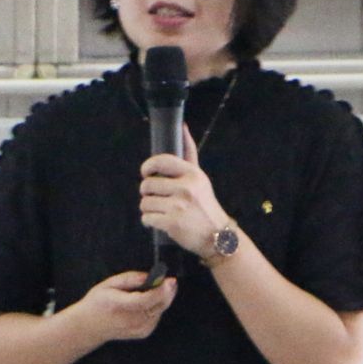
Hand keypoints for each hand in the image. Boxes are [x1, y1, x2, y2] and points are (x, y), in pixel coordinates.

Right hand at [75, 270, 176, 342]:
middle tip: (170, 280)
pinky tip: (149, 301)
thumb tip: (150, 276)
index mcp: (120, 306)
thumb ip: (131, 278)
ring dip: (163, 298)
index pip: (146, 300)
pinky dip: (157, 307)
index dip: (161, 289)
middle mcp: (132, 320)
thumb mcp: (109, 284)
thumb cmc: (98, 302)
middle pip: (159, 305)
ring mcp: (139, 329)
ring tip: (157, 288)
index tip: (169, 279)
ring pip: (161, 310)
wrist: (90, 326)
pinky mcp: (144, 332)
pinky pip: (157, 316)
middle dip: (168, 292)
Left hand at [140, 124, 227, 255]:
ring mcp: (178, 206)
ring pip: (145, 203)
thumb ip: (189, 153)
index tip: (146, 173)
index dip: (148, 166)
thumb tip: (182, 126)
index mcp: (192, 174)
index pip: (161, 161)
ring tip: (161, 212)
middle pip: (147, 185)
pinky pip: (146, 219)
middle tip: (156, 199)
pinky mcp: (172, 223)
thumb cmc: (205, 205)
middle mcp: (186, 188)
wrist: (217, 237)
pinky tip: (160, 222)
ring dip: (148, 209)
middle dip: (147, 193)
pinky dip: (150, 222)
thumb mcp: (200, 178)